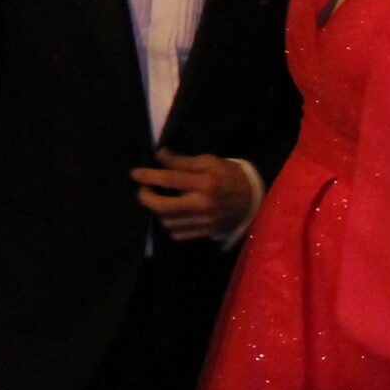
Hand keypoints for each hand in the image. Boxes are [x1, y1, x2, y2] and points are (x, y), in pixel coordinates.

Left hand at [132, 149, 255, 241]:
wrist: (255, 198)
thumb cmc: (229, 175)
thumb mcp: (209, 162)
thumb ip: (182, 161)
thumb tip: (159, 155)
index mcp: (205, 184)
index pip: (170, 180)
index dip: (149, 176)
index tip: (135, 174)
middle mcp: (203, 205)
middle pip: (163, 207)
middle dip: (146, 198)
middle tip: (143, 190)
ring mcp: (205, 222)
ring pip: (168, 222)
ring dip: (159, 211)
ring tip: (160, 200)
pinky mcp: (207, 233)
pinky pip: (178, 234)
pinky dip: (171, 224)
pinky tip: (173, 214)